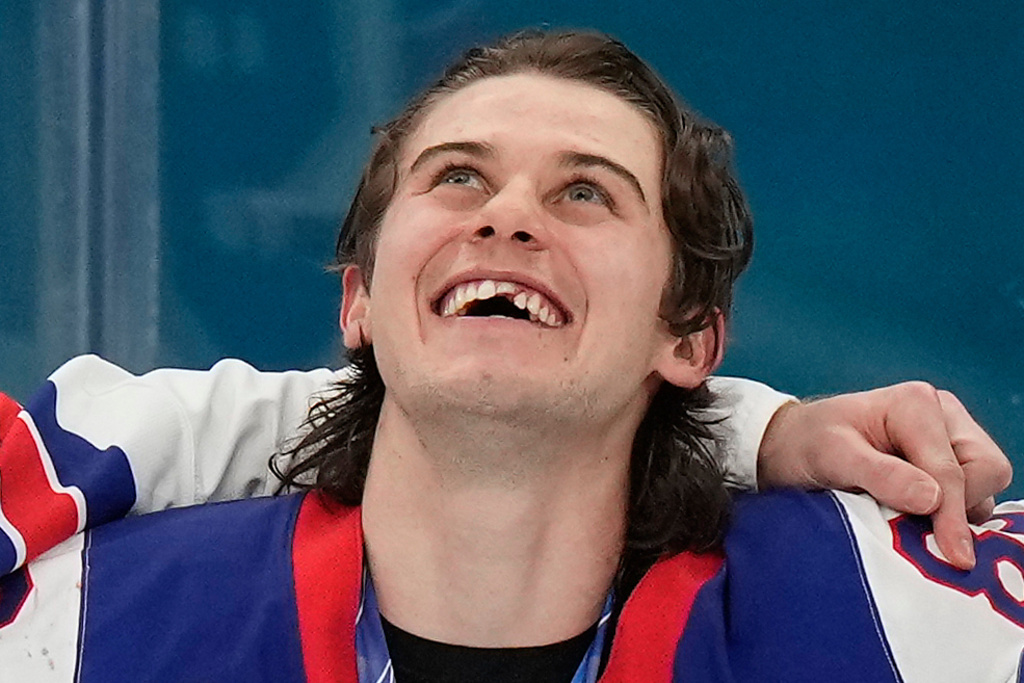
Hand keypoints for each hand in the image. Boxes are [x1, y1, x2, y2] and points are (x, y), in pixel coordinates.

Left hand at [757, 382, 1011, 569]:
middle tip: (924, 536)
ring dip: (954, 516)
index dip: (951, 515)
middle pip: (987, 471)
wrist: (789, 447)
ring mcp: (948, 441)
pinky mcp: (946, 466)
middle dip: (960, 508)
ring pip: (982, 488)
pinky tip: (916, 527)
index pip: (952, 468)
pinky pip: (970, 498)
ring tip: (907, 527)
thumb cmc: (807, 444)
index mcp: (916, 404)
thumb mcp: (832, 456)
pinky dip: (950, 518)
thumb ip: (880, 474)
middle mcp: (942, 417)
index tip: (954, 556)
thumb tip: (932, 499)